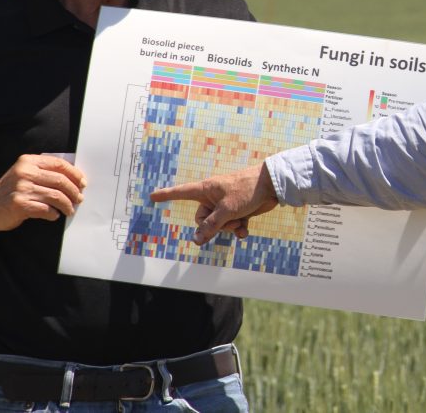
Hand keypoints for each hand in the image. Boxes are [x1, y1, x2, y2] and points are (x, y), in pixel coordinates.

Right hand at [0, 154, 86, 229]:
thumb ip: (44, 172)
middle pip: (60, 181)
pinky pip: (46, 210)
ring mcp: (21, 189)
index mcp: (28, 161)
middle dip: (74, 191)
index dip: (75, 174)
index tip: (83, 183)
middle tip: (79, 199)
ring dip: (67, 205)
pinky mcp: (20, 205)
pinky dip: (54, 214)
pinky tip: (54, 216)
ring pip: (56, 196)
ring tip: (70, 210)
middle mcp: (25, 173)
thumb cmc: (11, 191)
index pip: (59, 164)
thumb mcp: (25, 175)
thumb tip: (76, 178)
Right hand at [150, 164, 277, 244]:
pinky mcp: (238, 211)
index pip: (181, 193)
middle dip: (215, 226)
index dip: (166, 195)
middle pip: (202, 219)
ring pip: (219, 225)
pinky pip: (232, 225)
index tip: (152, 196)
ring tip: (240, 223)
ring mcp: (226, 204)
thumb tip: (197, 240)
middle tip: (229, 222)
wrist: (272, 186)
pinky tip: (245, 230)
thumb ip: (211, 226)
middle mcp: (214, 197)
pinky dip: (238, 229)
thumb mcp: (226, 210)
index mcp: (206, 190)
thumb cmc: (247, 190)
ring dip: (229, 228)